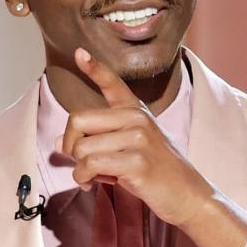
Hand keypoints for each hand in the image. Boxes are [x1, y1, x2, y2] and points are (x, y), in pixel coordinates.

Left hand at [57, 47, 212, 228]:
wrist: (188, 194)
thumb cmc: (156, 173)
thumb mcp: (129, 149)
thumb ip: (97, 141)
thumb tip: (59, 143)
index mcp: (136, 111)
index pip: (112, 83)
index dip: (94, 67)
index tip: (79, 52)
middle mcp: (137, 118)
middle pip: (78, 119)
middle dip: (70, 145)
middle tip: (81, 162)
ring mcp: (138, 138)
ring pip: (81, 147)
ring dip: (79, 168)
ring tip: (94, 177)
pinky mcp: (137, 162)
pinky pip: (90, 165)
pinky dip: (83, 178)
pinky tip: (93, 184)